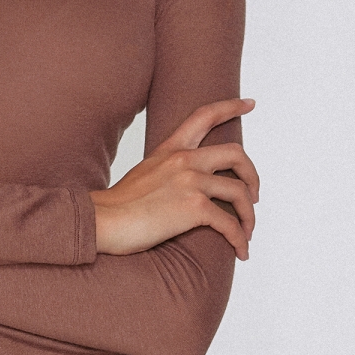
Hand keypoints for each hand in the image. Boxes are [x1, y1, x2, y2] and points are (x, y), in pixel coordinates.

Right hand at [90, 98, 257, 257]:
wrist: (101, 221)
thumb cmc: (118, 207)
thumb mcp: (145, 174)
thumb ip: (169, 170)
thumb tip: (189, 187)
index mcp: (171, 149)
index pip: (205, 115)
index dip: (231, 106)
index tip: (250, 104)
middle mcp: (184, 159)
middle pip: (237, 153)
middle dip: (252, 176)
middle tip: (253, 195)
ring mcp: (190, 181)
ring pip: (240, 192)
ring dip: (249, 216)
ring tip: (246, 232)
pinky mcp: (193, 207)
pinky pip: (230, 224)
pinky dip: (240, 239)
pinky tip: (241, 250)